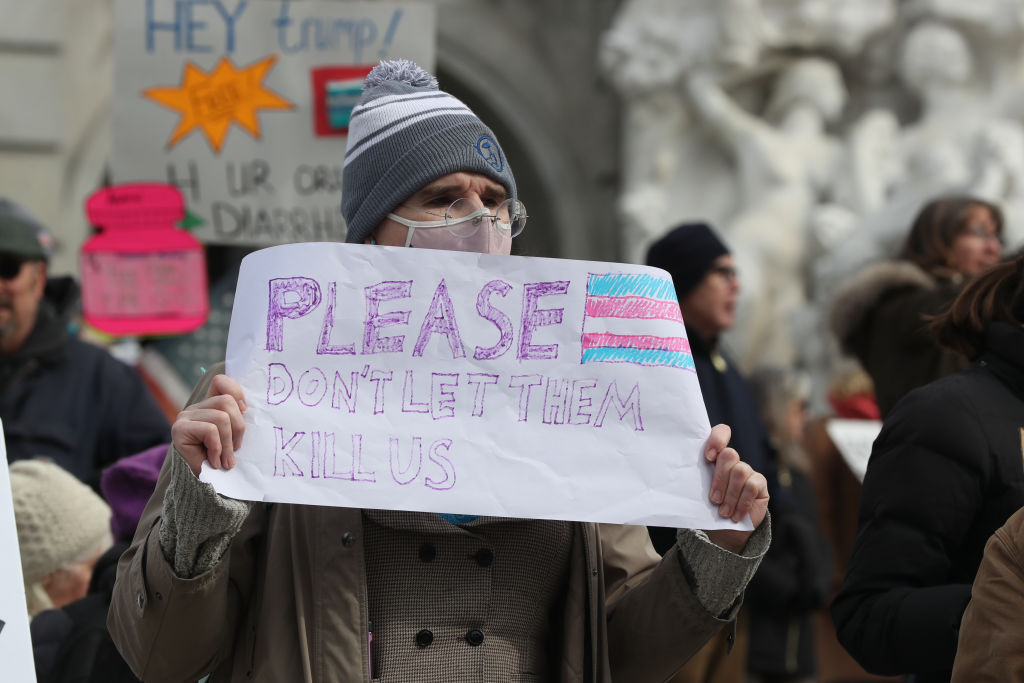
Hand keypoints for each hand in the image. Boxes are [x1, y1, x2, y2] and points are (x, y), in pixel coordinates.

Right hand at [170, 374, 246, 477]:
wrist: (203, 485)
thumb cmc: (221, 460)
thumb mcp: (234, 436)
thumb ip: (236, 418)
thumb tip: (247, 407)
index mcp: (209, 405)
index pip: (220, 382)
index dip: (236, 392)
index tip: (245, 411)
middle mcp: (195, 408)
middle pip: (227, 402)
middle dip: (238, 428)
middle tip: (235, 449)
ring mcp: (185, 417)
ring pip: (221, 417)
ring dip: (228, 443)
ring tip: (226, 460)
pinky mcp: (179, 430)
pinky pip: (210, 430)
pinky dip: (217, 448)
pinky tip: (214, 461)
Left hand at [702, 424, 768, 552]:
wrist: (725, 532)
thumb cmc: (707, 509)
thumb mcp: (697, 495)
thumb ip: (694, 481)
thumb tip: (678, 478)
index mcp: (714, 457)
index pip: (721, 433)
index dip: (717, 439)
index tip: (708, 456)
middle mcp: (732, 461)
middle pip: (729, 455)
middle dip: (720, 479)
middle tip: (713, 500)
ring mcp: (747, 470)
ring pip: (740, 471)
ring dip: (730, 495)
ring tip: (723, 512)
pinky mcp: (759, 483)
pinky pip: (751, 486)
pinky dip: (741, 503)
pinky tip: (735, 515)